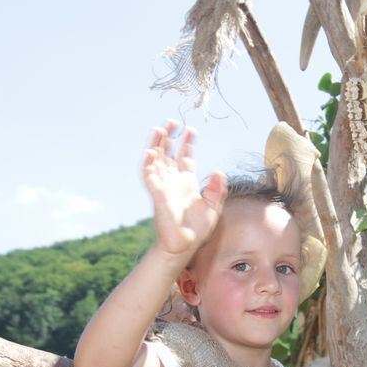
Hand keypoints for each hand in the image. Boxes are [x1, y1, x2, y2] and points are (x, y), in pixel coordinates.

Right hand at [143, 121, 226, 257]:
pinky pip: (149, 176)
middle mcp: (174, 181)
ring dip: (157, 145)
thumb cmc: (198, 228)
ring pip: (157, 160)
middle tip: (173, 121)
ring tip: (160, 129)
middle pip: (168, 154)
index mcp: (187, 182)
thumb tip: (218, 171)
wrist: (185, 244)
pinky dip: (148, 163)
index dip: (187, 143)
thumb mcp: (213, 206)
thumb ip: (217, 189)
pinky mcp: (157, 194)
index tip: (191, 130)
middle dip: (169, 137)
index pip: (184, 157)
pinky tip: (151, 151)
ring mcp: (164, 186)